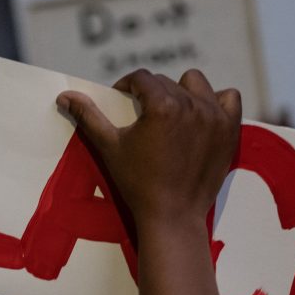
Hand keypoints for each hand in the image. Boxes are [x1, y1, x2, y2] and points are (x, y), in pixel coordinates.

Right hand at [56, 68, 240, 232]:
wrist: (172, 216)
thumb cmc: (137, 183)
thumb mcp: (110, 147)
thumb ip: (89, 117)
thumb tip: (65, 96)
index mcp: (161, 105)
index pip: (141, 78)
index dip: (127, 85)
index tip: (122, 99)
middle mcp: (191, 105)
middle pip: (166, 82)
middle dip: (151, 93)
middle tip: (143, 116)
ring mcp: (214, 116)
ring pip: (195, 83)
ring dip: (182, 91)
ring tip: (172, 112)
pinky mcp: (230, 129)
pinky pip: (229, 97)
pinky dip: (217, 101)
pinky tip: (202, 114)